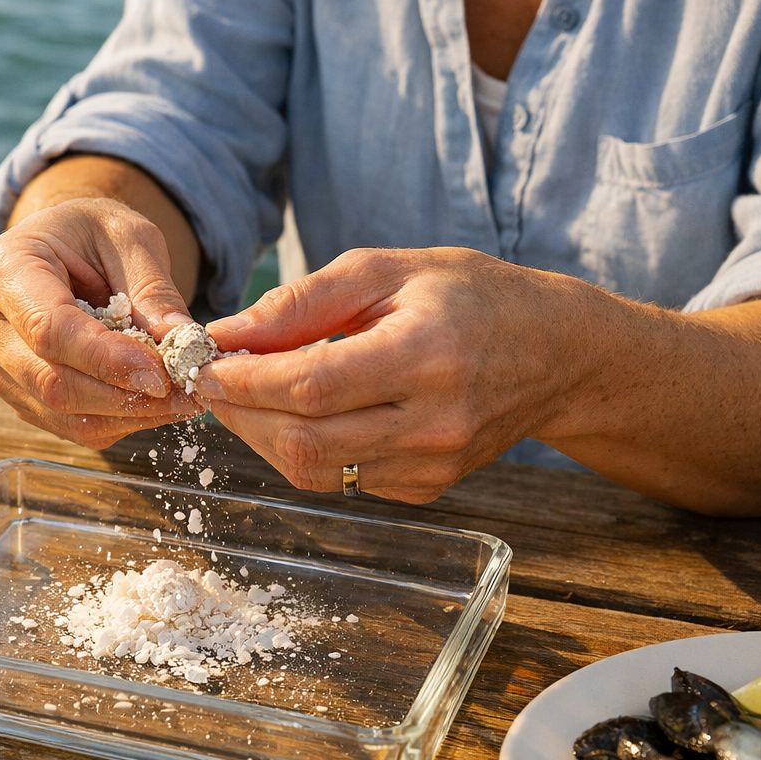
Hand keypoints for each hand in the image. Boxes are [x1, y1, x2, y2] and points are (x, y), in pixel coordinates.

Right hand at [0, 198, 202, 447]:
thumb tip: (181, 344)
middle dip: (124, 394)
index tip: (162, 373)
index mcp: (3, 270)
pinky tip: (153, 402)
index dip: (106, 359)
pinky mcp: (17, 395)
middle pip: (52, 381)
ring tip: (180, 399)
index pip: (49, 329)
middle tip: (185, 392)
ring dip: (128, 414)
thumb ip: (153, 289)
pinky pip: (68, 426)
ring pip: (62, 412)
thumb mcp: (129, 238)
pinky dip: (118, 420)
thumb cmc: (90, 234)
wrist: (59, 248)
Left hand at [197, 247, 593, 502]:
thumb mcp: (387, 270)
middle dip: (241, 412)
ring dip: (262, 435)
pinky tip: (300, 412)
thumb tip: (225, 334)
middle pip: (302, 440)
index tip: (203, 363)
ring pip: (312, 470)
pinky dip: (302, 448)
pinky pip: (340, 479)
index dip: (243, 381)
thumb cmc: (470, 297)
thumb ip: (301, 303)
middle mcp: (433, 422)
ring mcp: (432, 465)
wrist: (556, 353)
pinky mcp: (426, 489)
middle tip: (215, 380)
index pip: (309, 386)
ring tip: (250, 393)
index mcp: (426, 355)